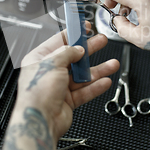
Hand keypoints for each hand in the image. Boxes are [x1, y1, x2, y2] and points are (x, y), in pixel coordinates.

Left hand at [16, 25, 119, 140]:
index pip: (59, 42)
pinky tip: (106, 81)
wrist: (40, 121)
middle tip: (101, 41)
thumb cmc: (37, 93)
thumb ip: (68, 53)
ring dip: (98, 70)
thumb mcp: (52, 63)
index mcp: (39, 59)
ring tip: (112, 64)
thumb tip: (78, 49)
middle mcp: (49, 72)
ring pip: (82, 75)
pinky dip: (96, 86)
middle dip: (89, 49)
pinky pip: (85, 90)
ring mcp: (59, 87)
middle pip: (73, 57)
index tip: (85, 28)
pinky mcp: (67, 100)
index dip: (73, 34)